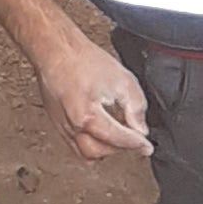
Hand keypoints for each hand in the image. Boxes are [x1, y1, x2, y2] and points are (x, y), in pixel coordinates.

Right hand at [36, 27, 150, 162]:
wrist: (55, 49)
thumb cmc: (82, 60)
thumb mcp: (122, 80)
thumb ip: (136, 108)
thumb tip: (140, 128)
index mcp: (87, 116)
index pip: (117, 140)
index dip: (136, 144)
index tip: (146, 146)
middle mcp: (72, 126)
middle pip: (100, 152)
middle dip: (119, 148)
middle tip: (133, 138)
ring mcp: (62, 126)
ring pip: (85, 153)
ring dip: (105, 149)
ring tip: (118, 136)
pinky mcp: (57, 123)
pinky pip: (75, 145)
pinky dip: (91, 144)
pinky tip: (101, 133)